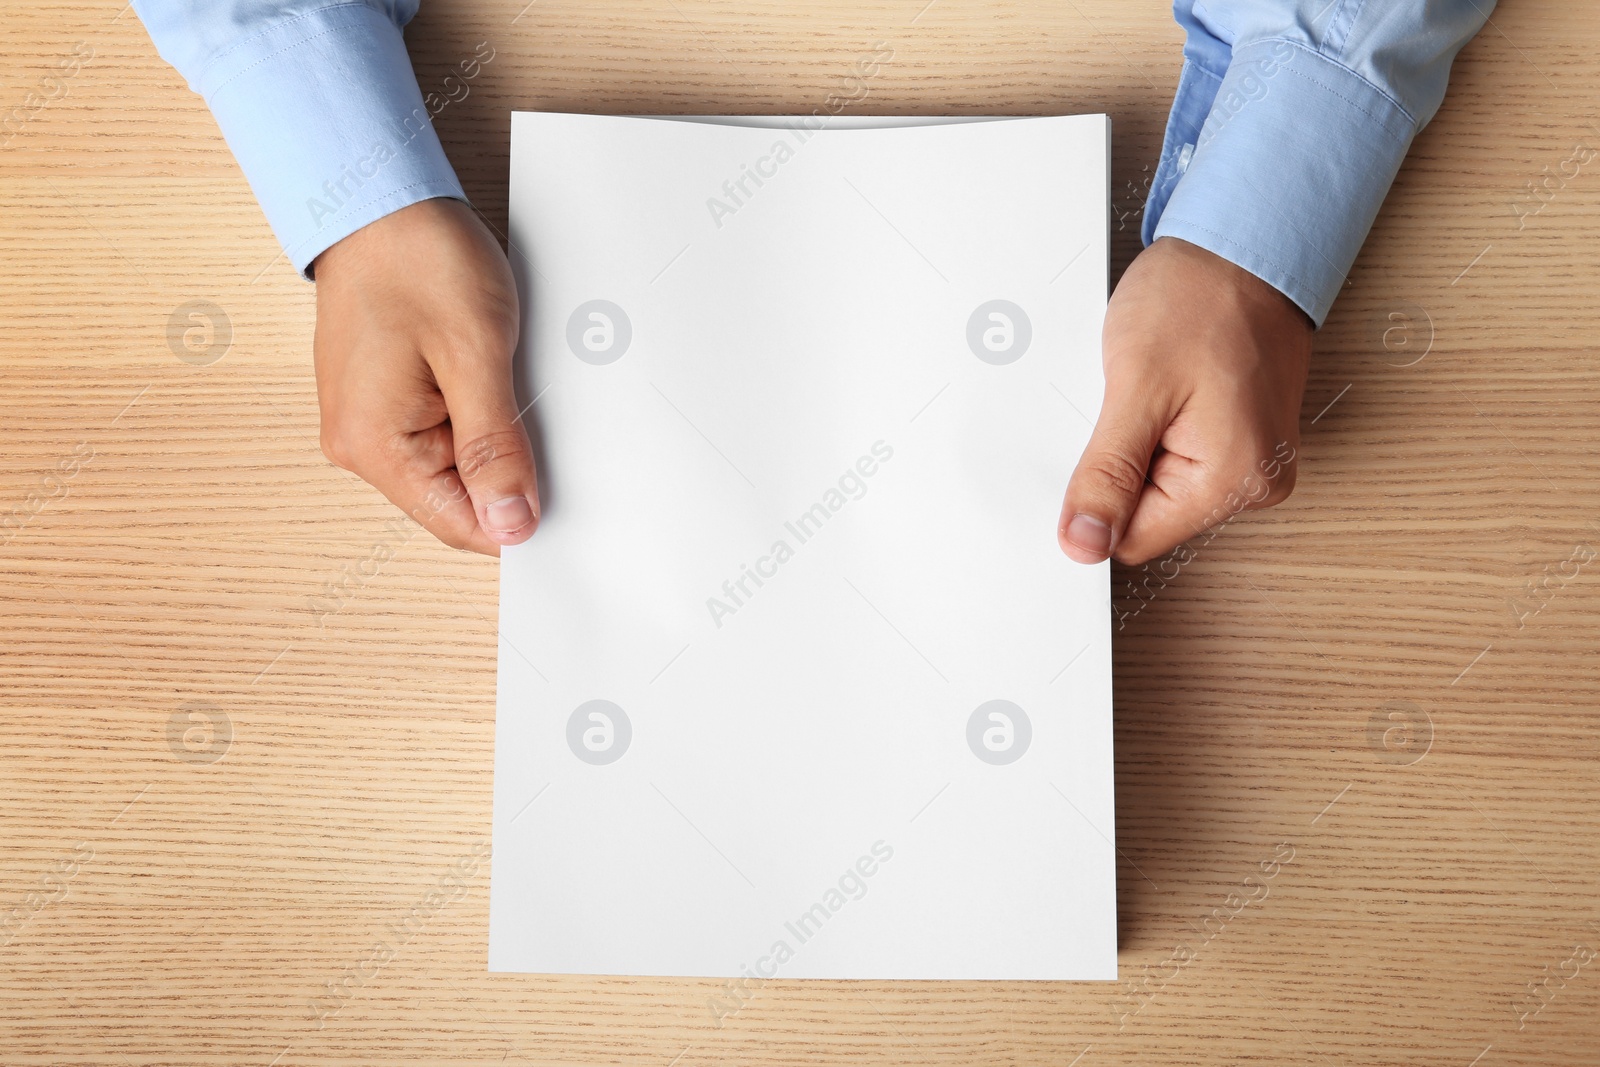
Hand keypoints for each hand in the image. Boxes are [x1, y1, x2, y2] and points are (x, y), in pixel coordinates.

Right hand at [312, 197, 538, 555]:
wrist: (378, 201)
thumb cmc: (417, 260)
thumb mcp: (474, 356)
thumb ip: (494, 448)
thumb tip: (511, 522)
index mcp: (374, 447)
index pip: (458, 525)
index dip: (514, 514)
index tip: (554, 487)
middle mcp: (359, 445)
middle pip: (455, 499)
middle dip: (502, 465)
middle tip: (522, 403)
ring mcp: (366, 423)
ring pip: (452, 465)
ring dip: (488, 431)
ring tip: (492, 372)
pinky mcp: (381, 400)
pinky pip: (440, 432)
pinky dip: (472, 410)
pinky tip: (478, 369)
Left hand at [1058, 236, 1312, 565]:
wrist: (1243, 245)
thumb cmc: (1200, 297)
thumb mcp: (1136, 386)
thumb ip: (1108, 475)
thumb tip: (1084, 545)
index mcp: (1233, 480)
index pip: (1132, 540)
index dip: (1097, 502)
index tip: (1091, 448)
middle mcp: (1256, 481)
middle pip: (1149, 515)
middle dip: (1120, 466)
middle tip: (1125, 404)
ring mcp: (1255, 462)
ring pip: (1160, 487)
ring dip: (1139, 445)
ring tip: (1151, 390)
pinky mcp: (1244, 441)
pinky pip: (1179, 460)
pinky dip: (1157, 431)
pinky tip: (1163, 392)